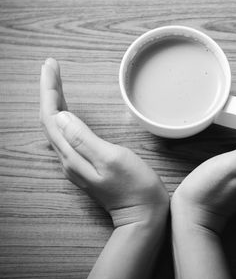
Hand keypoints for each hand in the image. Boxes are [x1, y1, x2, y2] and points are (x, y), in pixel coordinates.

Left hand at [40, 58, 168, 226]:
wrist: (143, 212)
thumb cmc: (134, 185)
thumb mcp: (111, 158)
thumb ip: (84, 138)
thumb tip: (62, 116)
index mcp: (73, 154)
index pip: (51, 116)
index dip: (49, 90)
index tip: (50, 66)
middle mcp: (69, 158)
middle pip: (51, 119)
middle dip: (49, 91)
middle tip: (51, 67)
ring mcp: (77, 161)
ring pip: (58, 126)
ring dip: (55, 102)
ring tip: (56, 82)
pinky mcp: (87, 162)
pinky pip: (68, 134)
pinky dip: (65, 115)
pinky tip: (69, 109)